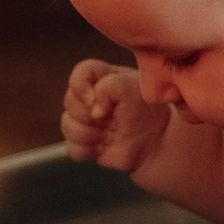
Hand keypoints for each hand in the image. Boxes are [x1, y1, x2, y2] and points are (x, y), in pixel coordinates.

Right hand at [61, 57, 168, 174]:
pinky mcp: (85, 143)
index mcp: (102, 78)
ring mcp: (86, 121)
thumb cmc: (147, 111)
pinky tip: (103, 147)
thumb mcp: (133, 88)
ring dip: (89, 133)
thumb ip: (110, 86)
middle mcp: (90, 97)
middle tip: (111, 118)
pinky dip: (87, 150)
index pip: (79, 73)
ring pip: (67, 125)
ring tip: (110, 134)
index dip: (81, 86)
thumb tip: (93, 109)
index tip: (95, 100)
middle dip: (88, 114)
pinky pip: (71, 148)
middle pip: (69, 101)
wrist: (157, 143)